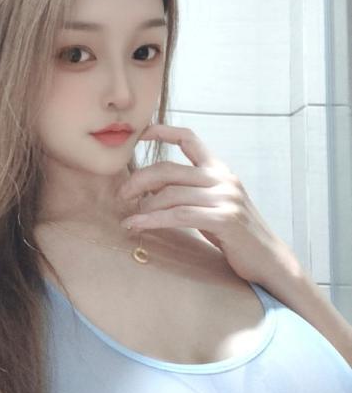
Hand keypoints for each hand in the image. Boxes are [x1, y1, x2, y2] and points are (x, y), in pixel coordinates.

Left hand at [119, 123, 293, 285]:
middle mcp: (223, 179)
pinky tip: (137, 225)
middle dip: (140, 180)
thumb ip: (190, 192)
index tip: (140, 133)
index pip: (189, 139)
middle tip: (122, 195)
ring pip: (171, 194)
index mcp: (219, 171)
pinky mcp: (224, 219)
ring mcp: (225, 198)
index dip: (163, 131)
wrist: (270, 260)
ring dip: (144, 206)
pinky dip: (153, 220)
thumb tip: (151, 188)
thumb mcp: (213, 205)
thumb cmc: (236, 235)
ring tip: (128, 218)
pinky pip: (179, 216)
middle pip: (169, 170)